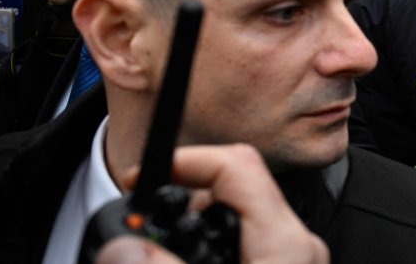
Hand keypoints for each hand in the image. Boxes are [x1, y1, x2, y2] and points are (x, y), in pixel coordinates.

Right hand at [100, 144, 328, 263]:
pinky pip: (235, 247)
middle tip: (137, 232)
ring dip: (184, 234)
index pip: (238, 165)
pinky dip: (201, 251)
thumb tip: (122, 245)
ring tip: (146, 252)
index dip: (184, 161)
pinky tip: (171, 261)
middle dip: (176, 206)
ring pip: (227, 222)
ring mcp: (287, 262)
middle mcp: (294, 247)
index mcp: (286, 243)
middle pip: (225, 193)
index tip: (140, 178)